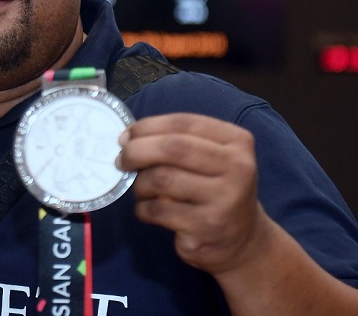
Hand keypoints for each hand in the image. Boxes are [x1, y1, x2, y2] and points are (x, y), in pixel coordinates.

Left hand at [116, 113, 263, 275]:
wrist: (242, 240)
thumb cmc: (215, 189)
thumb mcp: (210, 158)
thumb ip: (177, 141)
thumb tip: (127, 138)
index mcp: (237, 142)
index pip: (184, 123)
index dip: (148, 126)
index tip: (127, 136)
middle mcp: (237, 168)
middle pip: (172, 148)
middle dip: (137, 151)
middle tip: (122, 160)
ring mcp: (224, 199)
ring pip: (162, 179)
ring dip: (139, 183)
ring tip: (139, 189)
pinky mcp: (206, 226)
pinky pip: (158, 210)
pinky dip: (142, 208)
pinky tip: (146, 210)